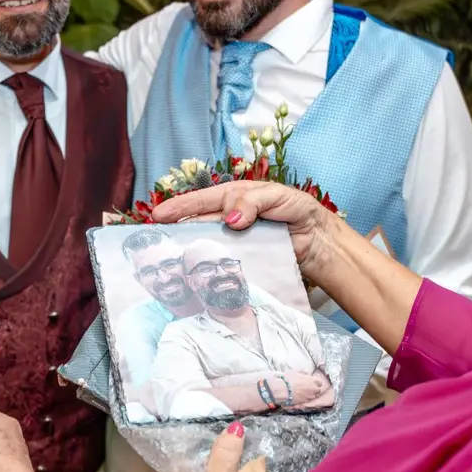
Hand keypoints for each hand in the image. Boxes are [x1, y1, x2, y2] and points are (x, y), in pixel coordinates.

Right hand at [152, 181, 340, 282]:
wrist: (317, 239)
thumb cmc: (297, 209)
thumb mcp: (276, 196)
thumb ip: (252, 202)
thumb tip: (230, 220)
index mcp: (232, 197)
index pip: (200, 201)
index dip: (178, 208)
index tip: (158, 216)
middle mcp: (228, 218)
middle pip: (196, 224)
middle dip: (175, 231)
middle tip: (154, 242)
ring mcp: (233, 241)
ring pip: (205, 244)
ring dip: (188, 252)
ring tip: (167, 260)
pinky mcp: (241, 261)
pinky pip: (221, 263)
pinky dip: (208, 268)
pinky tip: (194, 276)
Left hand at [161, 421, 245, 471]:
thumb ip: (224, 459)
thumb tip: (233, 428)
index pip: (178, 444)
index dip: (193, 427)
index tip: (211, 407)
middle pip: (199, 455)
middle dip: (216, 439)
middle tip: (235, 414)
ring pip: (216, 467)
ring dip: (229, 455)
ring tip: (245, 429)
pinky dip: (237, 470)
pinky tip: (250, 456)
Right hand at [278, 370, 330, 409]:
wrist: (282, 390)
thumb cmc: (288, 379)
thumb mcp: (295, 372)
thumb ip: (302, 372)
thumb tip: (306, 371)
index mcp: (312, 380)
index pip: (320, 382)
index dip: (316, 383)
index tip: (312, 382)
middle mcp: (313, 389)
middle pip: (318, 390)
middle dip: (315, 390)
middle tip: (309, 388)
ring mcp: (309, 397)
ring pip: (313, 396)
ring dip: (310, 395)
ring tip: (303, 393)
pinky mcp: (304, 403)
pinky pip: (307, 401)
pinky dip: (305, 399)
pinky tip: (299, 397)